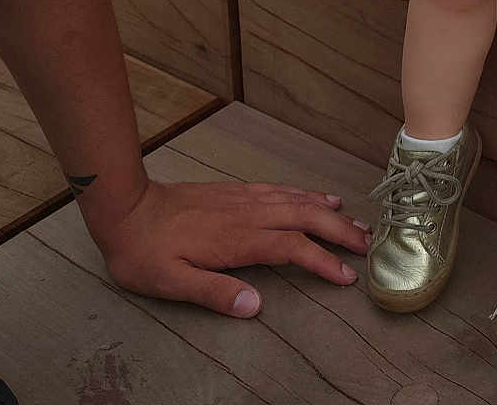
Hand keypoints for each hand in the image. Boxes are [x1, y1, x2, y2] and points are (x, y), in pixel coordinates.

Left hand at [92, 179, 370, 317]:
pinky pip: (283, 190)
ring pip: (298, 201)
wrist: (128, 208)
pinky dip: (308, 195)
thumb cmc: (146, 252)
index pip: (292, 249)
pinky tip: (318, 199)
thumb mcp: (171, 282)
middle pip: (306, 219)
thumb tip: (255, 306)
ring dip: (329, 213)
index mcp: (238, 239)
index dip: (322, 261)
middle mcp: (250, 214)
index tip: (346, 276)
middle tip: (368, 244)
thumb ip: (214, 293)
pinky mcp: (239, 191)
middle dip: (339, 232)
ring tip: (355, 223)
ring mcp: (246, 198)